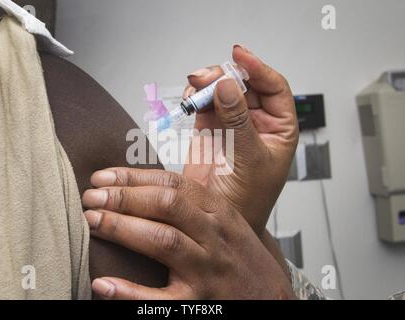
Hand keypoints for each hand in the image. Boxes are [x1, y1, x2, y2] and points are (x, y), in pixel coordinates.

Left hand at [82, 168, 294, 299]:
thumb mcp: (227, 223)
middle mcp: (214, 237)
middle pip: (166, 205)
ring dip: (122, 228)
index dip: (134, 177)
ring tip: (93, 221)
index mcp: (220, 213)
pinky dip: (128, 292)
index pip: (173, 184)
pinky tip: (103, 284)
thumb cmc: (243, 260)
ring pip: (162, 240)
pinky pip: (160, 301)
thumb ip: (194, 205)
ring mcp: (208, 271)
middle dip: (124, 197)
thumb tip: (145, 189)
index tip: (105, 177)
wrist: (275, 301)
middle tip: (92, 196)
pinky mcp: (199, 305)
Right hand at [183, 45, 298, 234]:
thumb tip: (229, 87)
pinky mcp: (209, 129)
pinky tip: (191, 96)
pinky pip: (203, 103)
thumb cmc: (248, 201)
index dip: (258, 69)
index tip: (240, 56)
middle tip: (209, 77)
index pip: (274, 88)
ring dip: (208, 83)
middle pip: (244, 85)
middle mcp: (256, 123)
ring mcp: (231, 124)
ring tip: (196, 84)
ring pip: (222, 90)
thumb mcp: (250, 160)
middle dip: (227, 76)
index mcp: (279, 128)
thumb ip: (239, 123)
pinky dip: (195, 96)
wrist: (219, 223)